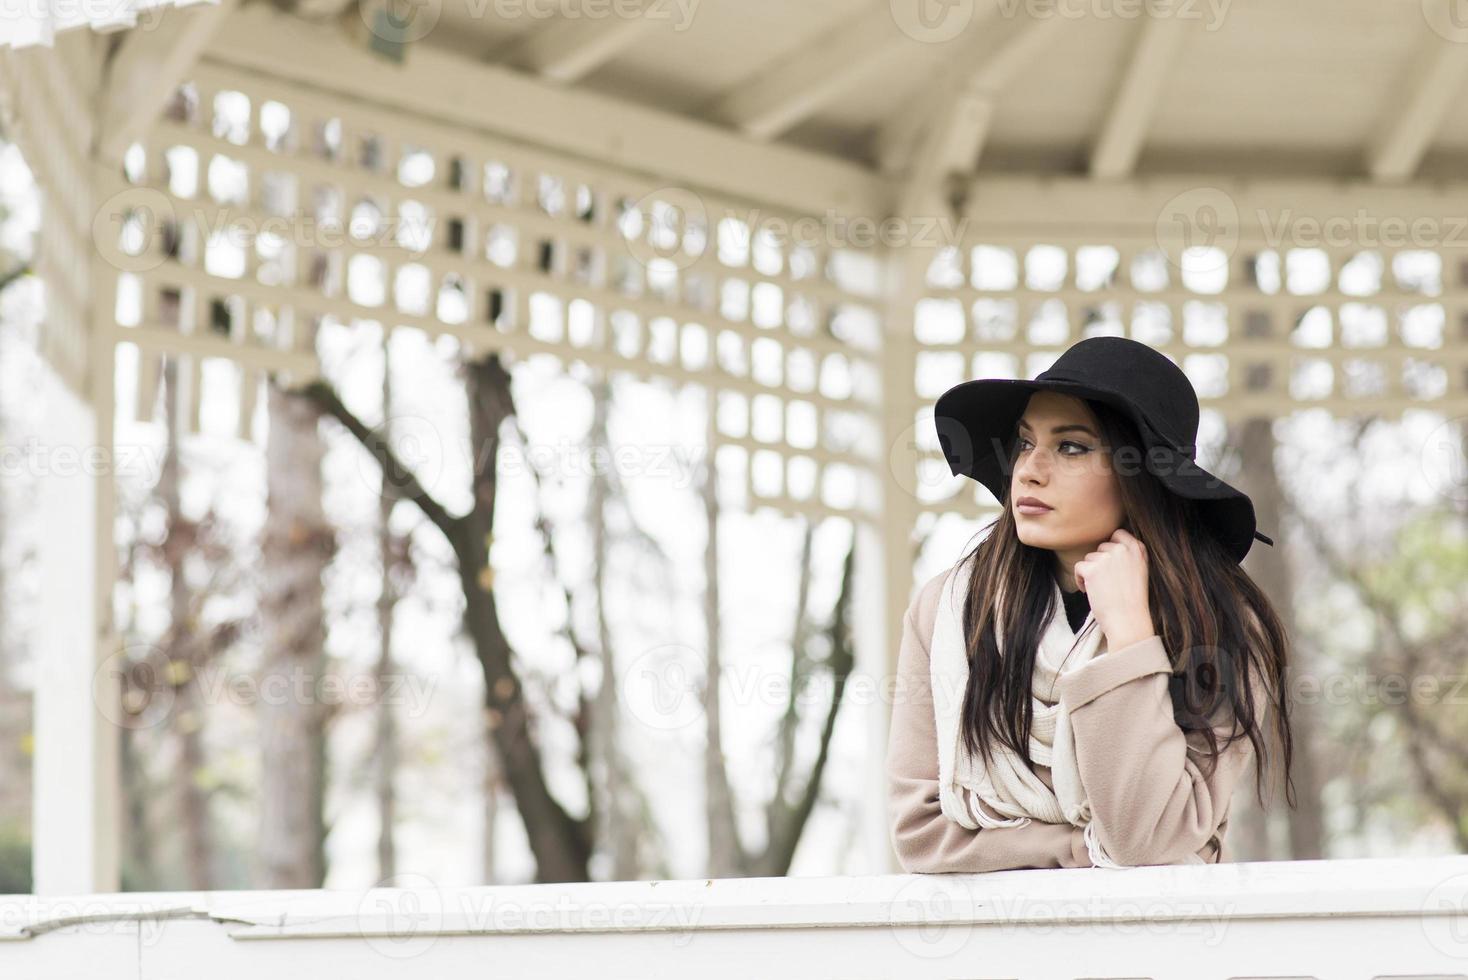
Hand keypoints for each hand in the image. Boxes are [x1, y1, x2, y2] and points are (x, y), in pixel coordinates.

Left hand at [1073, 528, 1154, 651]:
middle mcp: (1123, 550)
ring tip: (1102, 590)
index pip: (1118, 534)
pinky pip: (1078, 567)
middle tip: (1107, 583)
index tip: (1110, 564)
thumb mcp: (1139, 571)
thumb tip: (1108, 544)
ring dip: (1091, 573)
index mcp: (1138, 549)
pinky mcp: (1092, 569)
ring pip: (1089, 558)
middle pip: (1101, 548)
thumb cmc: (1132, 601)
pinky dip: (1080, 580)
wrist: (1129, 621)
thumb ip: (1128, 556)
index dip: (1110, 549)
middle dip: (1100, 564)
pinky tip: (1089, 592)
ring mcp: (1107, 558)